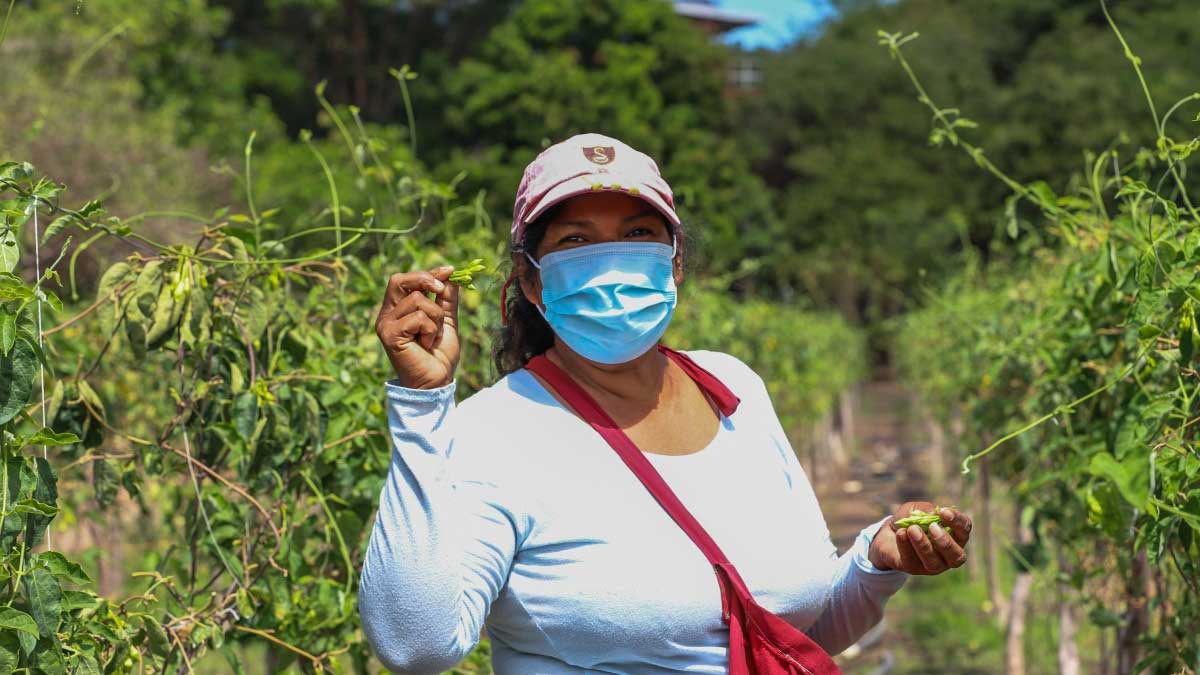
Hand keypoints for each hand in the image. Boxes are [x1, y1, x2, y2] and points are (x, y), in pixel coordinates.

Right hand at [375, 266, 459, 388]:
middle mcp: (387, 314)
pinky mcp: (389, 335)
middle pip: (399, 280)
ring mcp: (386, 324)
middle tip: (441, 288)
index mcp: (397, 309)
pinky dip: (430, 330)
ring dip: (435, 317)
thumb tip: (449, 273)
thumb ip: (445, 298)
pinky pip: (418, 318)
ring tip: (432, 336)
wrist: (437, 380)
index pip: (406, 280)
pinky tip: (426, 344)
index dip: (428, 273)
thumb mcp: (446, 320)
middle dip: (424, 279)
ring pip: (416, 300)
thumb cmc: (439, 354)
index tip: (449, 270)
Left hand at [868, 502, 970, 574]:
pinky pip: (912, 561)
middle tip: (932, 527)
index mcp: (955, 536)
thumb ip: (925, 510)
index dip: (957, 521)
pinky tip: (901, 533)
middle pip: (957, 555)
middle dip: (946, 542)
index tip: (943, 512)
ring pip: (934, 563)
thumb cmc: (910, 519)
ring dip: (924, 545)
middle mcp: (948, 555)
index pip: (964, 530)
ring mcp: (932, 565)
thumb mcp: (916, 509)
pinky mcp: (913, 569)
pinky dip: (906, 546)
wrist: (888, 532)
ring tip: (912, 529)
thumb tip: (932, 514)